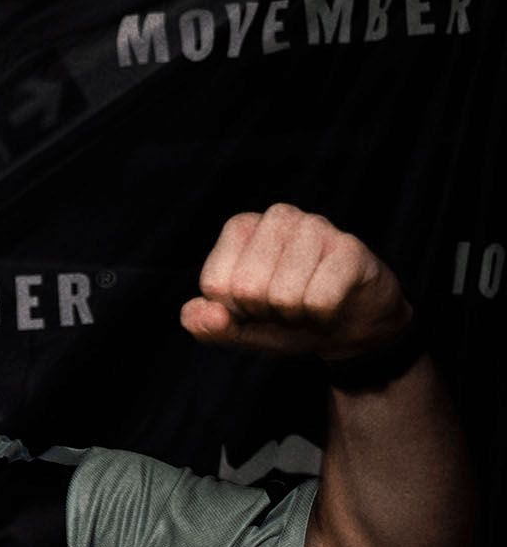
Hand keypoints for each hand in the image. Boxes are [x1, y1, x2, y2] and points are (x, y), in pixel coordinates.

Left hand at [181, 203, 411, 360]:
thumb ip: (208, 326)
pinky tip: (332, 304)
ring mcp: (316, 226)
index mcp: (241, 228)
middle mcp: (277, 217)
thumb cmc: (288, 320)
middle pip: (247, 288)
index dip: (235, 309)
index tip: (255, 306)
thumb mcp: (240, 330)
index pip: (215, 284)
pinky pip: (319, 301)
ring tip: (308, 303)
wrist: (349, 327)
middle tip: (286, 306)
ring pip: (284, 296)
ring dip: (297, 315)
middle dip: (266, 312)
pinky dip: (323, 316)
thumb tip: (196, 311)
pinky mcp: (350, 248)